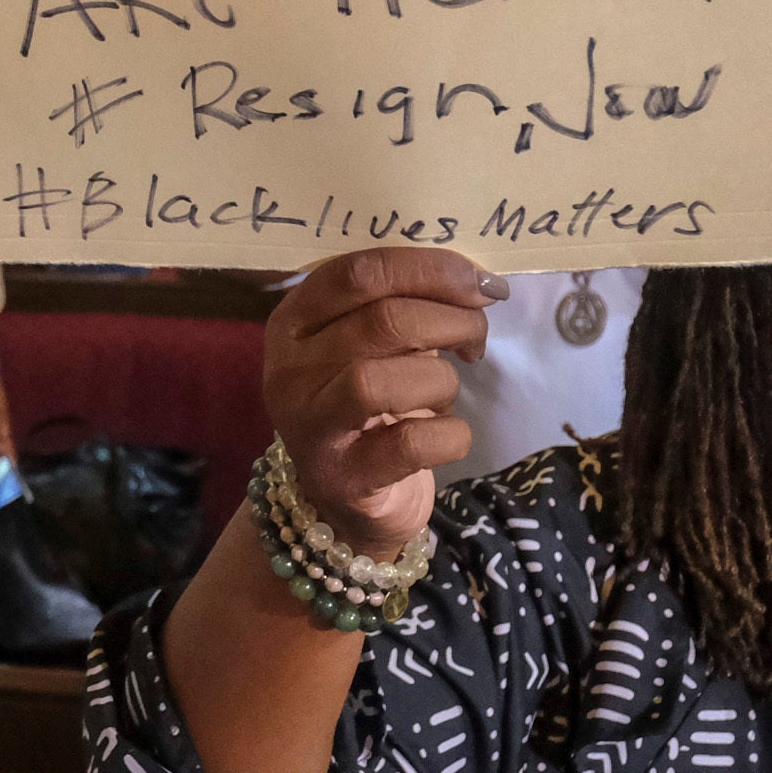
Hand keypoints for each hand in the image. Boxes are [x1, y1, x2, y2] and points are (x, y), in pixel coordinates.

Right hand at [264, 249, 501, 556]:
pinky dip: (451, 434)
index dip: (429, 269)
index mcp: (294, 321)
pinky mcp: (343, 478)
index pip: (358, 273)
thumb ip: (402, 305)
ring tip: (445, 392)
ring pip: (386, 380)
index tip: (481, 283)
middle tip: (476, 337)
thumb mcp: (368, 346)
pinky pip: (411, 443)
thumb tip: (476, 282)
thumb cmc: (365, 407)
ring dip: (442, 380)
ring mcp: (310, 427)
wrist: (342, 502)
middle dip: (451, 321)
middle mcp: (290, 370)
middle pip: (383, 321)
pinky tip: (450, 434)